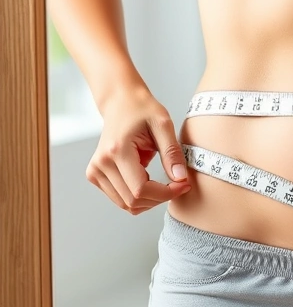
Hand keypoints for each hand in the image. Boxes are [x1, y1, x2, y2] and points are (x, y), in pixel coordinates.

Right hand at [86, 87, 191, 214]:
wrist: (121, 102)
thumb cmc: (142, 109)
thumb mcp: (163, 125)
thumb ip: (172, 152)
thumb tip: (181, 178)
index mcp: (116, 151)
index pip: (140, 189)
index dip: (165, 193)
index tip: (184, 184)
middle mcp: (100, 164)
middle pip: (133, 200)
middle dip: (160, 198)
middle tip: (179, 184)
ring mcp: (95, 171)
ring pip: (126, 204)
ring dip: (150, 200)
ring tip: (166, 183)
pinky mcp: (95, 175)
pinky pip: (120, 199)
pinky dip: (139, 197)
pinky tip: (151, 181)